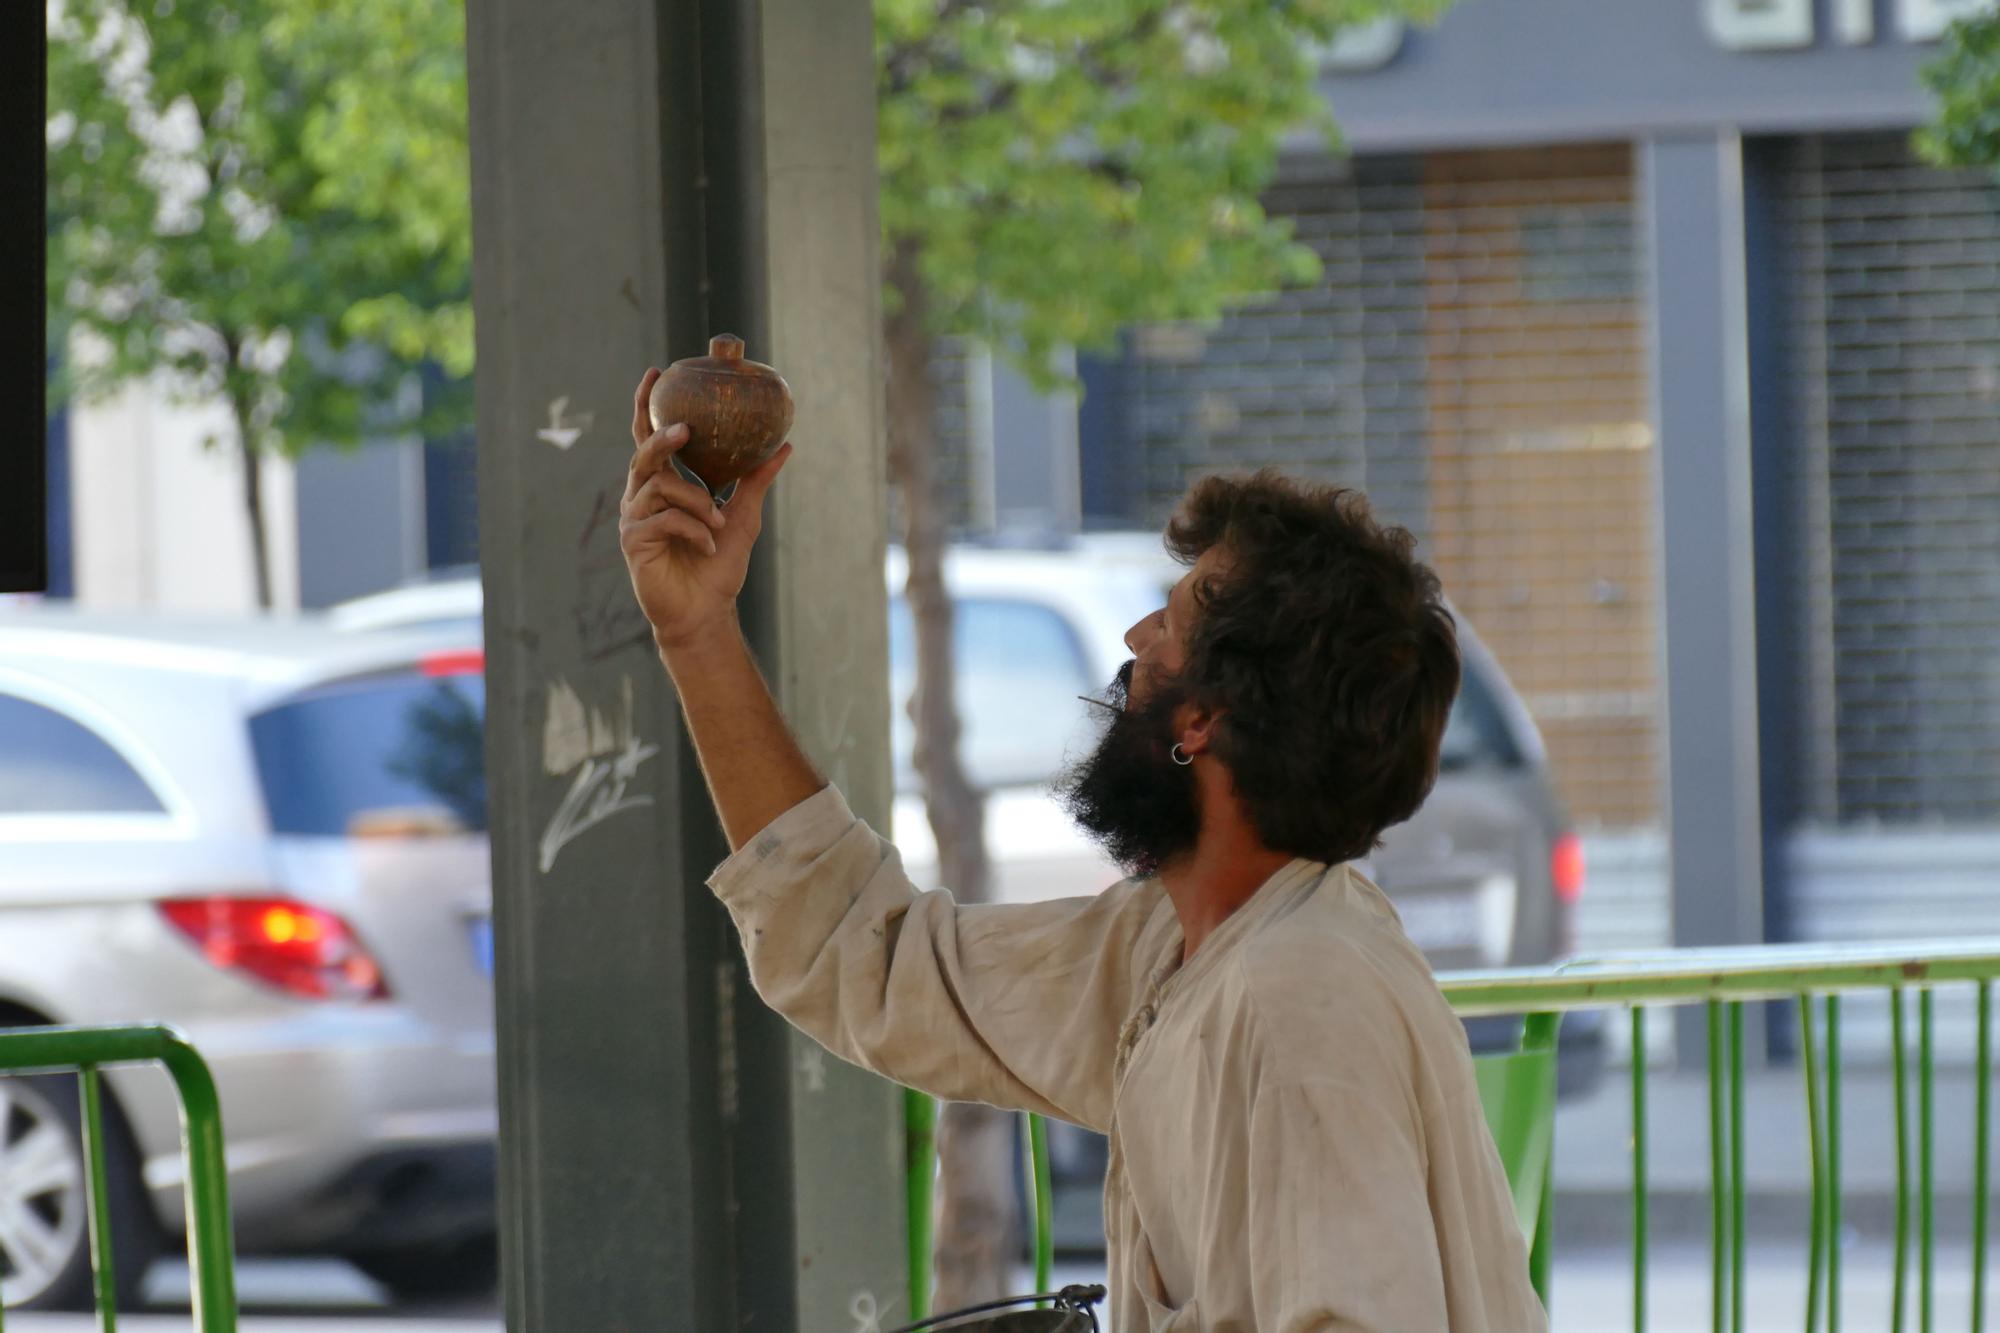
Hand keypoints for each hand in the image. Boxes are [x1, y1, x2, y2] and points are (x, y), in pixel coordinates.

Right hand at [620, 367, 792, 653]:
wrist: (706, 612)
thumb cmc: (719, 567)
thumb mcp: (743, 516)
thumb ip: (755, 480)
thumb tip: (784, 445)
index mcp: (664, 485)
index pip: (649, 437)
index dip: (647, 405)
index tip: (657, 373)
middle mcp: (643, 496)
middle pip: (645, 454)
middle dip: (664, 439)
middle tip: (686, 430)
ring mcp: (635, 518)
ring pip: (662, 486)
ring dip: (696, 502)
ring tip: (717, 523)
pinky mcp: (634, 541)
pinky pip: (664, 518)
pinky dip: (693, 528)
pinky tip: (707, 545)